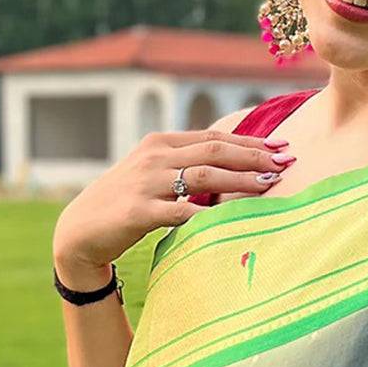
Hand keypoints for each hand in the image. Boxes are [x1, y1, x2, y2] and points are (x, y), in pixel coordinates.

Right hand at [51, 128, 296, 270]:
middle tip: (286, 162)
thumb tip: (231, 165)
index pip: (213, 137)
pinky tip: (233, 217)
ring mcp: (146, 183)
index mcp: (160, 143)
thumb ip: (185, 165)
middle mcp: (154, 157)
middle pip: (214, 151)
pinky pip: (182, 211)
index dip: (249, 141)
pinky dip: (209, 213)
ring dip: (241, 180)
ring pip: (204, 176)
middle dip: (254, 155)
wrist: (81, 229)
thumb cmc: (125, 202)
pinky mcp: (140, 212)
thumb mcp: (153, 174)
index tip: (281, 146)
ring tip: (269, 184)